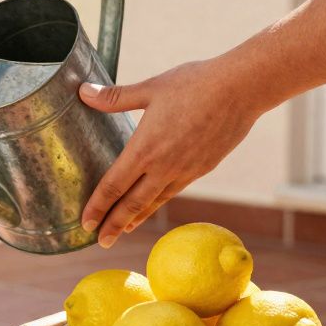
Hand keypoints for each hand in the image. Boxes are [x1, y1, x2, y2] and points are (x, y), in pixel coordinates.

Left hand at [77, 59, 265, 247]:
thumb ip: (114, 97)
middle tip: (100, 241)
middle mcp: (165, 167)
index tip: (85, 223)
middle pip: (133, 204)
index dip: (98, 206)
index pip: (114, 185)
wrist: (242, 90)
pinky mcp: (203, 168)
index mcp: (146, 149)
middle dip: (114, 224)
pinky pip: (174, 191)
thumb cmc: (195, 84)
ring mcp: (186, 170)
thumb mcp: (150, 88)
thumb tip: (82, 92)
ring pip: (155, 201)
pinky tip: (153, 205)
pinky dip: (158, 203)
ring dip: (137, 218)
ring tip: (123, 230)